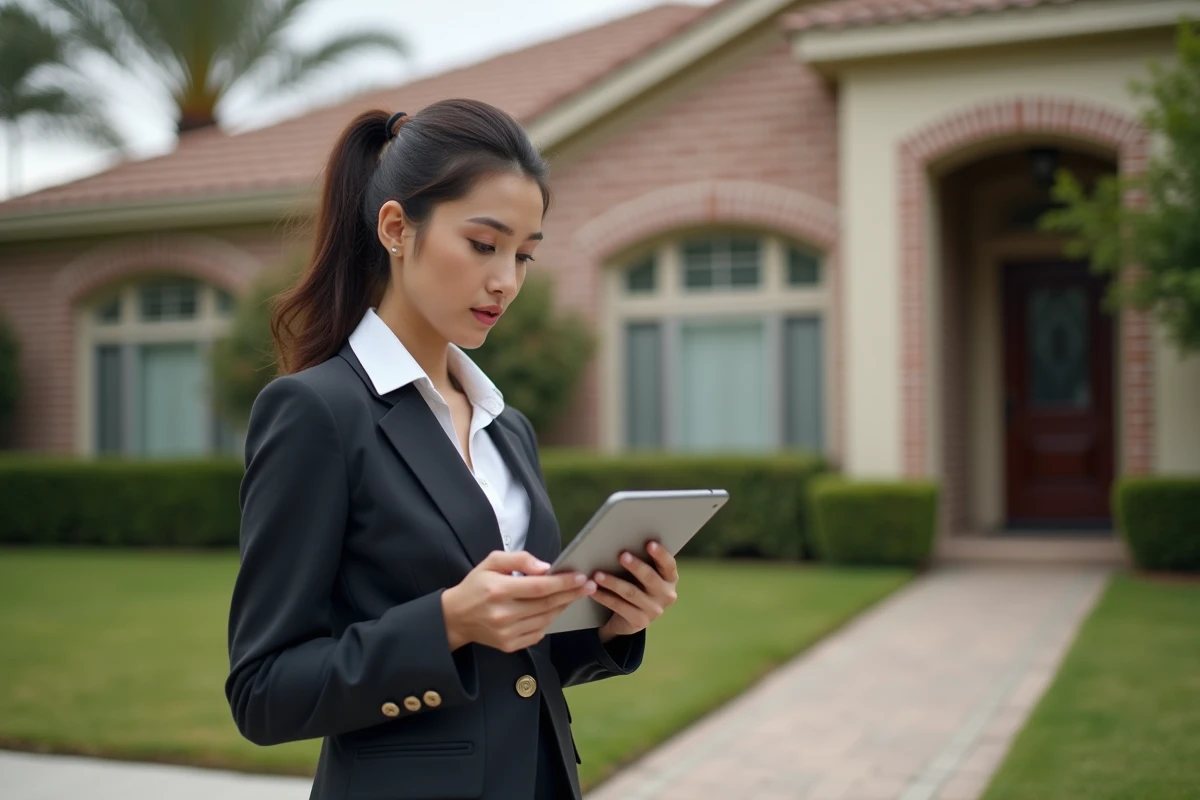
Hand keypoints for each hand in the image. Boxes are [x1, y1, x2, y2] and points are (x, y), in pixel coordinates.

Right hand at [442, 550, 595, 652]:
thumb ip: (519, 559)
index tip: (580, 577)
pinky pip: (538, 633)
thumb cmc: (476, 586)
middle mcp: (503, 613)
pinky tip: (553, 610)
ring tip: (574, 595)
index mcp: (499, 590)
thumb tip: (545, 567)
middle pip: (547, 604)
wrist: (455, 617)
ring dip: (563, 606)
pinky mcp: (509, 645)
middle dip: (571, 594)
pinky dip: (548, 621)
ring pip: (546, 619)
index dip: (563, 582)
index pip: (539, 587)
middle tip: (589, 586)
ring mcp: (506, 632)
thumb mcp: (491, 562)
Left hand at [594, 541, 678, 641]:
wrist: (632, 618)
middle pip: (650, 578)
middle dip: (636, 566)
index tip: (649, 544)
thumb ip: (642, 562)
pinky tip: (593, 590)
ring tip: (597, 574)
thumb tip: (621, 541)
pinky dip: (605, 597)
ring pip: (631, 593)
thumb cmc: (638, 585)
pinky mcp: (640, 621)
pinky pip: (619, 606)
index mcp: (670, 579)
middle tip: (621, 555)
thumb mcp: (644, 576)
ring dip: (613, 582)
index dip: (660, 554)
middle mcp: (667, 595)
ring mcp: (654, 610)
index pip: (669, 565)